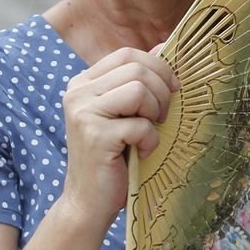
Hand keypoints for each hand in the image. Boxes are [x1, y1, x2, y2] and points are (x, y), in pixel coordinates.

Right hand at [59, 46, 178, 225]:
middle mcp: (77, 92)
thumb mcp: (125, 113)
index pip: (127, 54)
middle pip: (136, 68)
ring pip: (138, 90)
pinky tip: (140, 152)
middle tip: (162, 117)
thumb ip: (138, 81)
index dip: (157, 66)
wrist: (89, 202)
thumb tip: (164, 47)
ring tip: (148, 133)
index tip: (172, 89)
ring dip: (155, 113)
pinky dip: (149, 140)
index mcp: (83, 83)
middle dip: (161, 91)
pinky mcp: (95, 135)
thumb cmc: (112, 157)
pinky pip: (140, 124)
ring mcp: (83, 112)